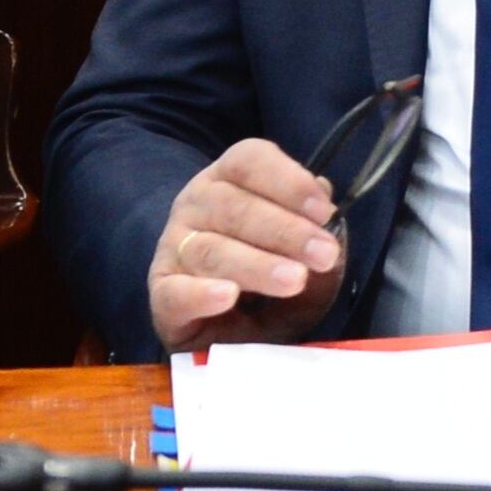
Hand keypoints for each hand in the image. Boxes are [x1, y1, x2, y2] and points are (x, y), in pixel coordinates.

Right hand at [148, 139, 345, 349]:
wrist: (223, 330)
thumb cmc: (267, 281)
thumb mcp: (303, 257)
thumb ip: (317, 233)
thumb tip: (328, 206)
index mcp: (229, 179)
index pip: (249, 161)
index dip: (288, 180)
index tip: (325, 210)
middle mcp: (196, 205)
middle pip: (235, 206)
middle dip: (285, 230)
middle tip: (323, 255)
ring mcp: (174, 247)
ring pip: (212, 249)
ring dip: (258, 264)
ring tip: (295, 280)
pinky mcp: (161, 294)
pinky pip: (176, 291)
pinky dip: (202, 293)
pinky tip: (228, 296)